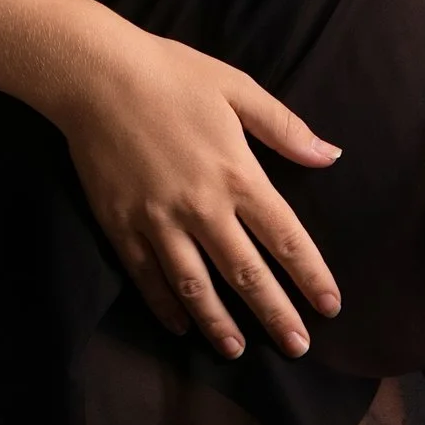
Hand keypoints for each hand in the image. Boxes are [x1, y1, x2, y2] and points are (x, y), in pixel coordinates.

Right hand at [50, 19, 342, 355]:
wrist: (93, 73)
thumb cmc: (171, 74)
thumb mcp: (237, 88)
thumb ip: (285, 128)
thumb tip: (331, 155)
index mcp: (238, 174)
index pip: (286, 238)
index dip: (311, 277)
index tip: (329, 307)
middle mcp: (202, 207)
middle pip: (246, 274)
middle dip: (275, 315)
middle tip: (297, 347)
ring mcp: (158, 220)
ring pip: (195, 286)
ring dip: (220, 323)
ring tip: (237, 351)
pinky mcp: (121, 225)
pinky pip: (147, 276)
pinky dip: (165, 305)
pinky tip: (180, 325)